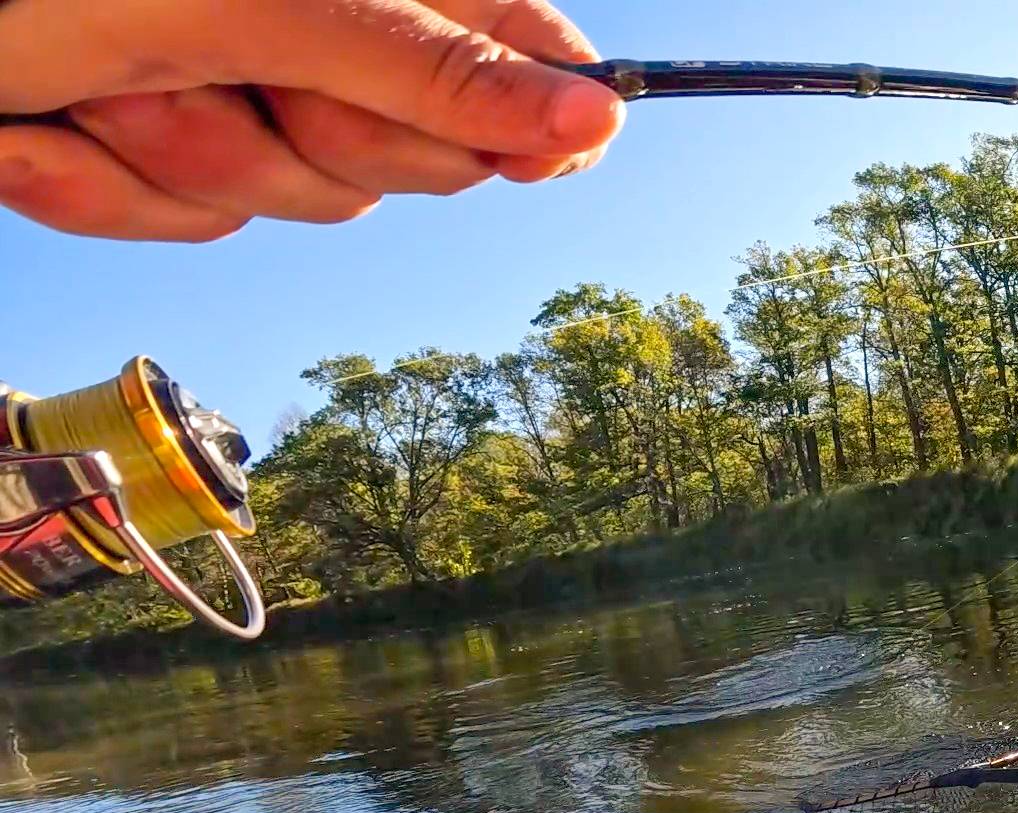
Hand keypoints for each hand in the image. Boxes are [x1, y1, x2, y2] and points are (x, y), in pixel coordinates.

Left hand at [0, 0, 625, 240]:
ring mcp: (244, 79)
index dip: (535, 120)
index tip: (536, 159)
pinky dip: (103, 189)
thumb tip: (595, 118)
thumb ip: (429, 67)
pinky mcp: (167, 138)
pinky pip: (192, 218)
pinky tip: (45, 121)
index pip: (526, 51)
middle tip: (227, 69)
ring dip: (177, 160)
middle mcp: (322, 20)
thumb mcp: (257, 5)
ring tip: (99, 78)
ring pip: (298, 198)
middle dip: (306, 138)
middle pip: (416, 152)